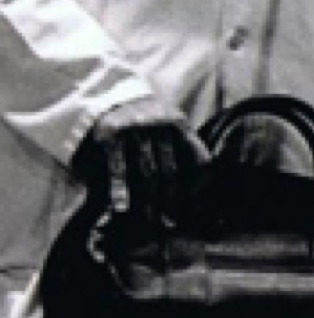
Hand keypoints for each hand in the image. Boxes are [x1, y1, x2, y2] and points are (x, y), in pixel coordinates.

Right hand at [73, 97, 208, 225]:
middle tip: (172, 224)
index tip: (199, 207)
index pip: (198, 157)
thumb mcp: (167, 125)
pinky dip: (121, 189)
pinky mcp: (111, 136)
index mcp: (179, 124)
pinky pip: (118, 167)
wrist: (107, 93)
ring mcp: (136, 130)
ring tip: (150, 224)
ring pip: (147, 173)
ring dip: (149, 201)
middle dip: (173, 200)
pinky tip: (122, 209)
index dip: (201, 185)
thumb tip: (201, 186)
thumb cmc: (142, 120)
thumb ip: (182, 149)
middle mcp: (160, 125)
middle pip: (171, 171)